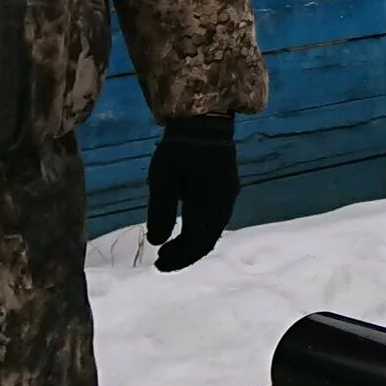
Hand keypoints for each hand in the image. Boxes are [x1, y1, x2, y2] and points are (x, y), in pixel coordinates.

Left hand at [146, 114, 238, 270]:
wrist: (205, 121)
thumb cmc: (179, 148)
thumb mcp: (162, 178)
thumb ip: (160, 211)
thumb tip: (156, 242)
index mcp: (209, 204)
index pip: (196, 242)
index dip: (178, 258)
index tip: (158, 265)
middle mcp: (224, 204)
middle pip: (207, 241)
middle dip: (185, 255)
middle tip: (162, 262)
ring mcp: (229, 196)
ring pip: (213, 231)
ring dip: (193, 244)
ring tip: (171, 249)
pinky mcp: (227, 188)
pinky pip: (216, 220)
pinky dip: (200, 231)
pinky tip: (186, 228)